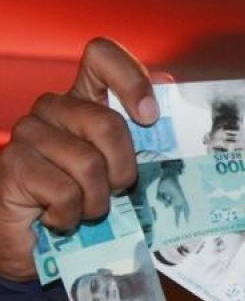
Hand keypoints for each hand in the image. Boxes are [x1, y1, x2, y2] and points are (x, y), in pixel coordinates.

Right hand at [0, 38, 157, 280]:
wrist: (41, 243)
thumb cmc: (90, 201)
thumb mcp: (124, 168)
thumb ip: (146, 135)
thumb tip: (172, 86)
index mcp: (84, 99)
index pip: (101, 56)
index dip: (131, 79)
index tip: (149, 116)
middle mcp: (53, 108)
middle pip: (107, 123)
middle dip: (123, 170)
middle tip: (114, 190)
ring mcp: (28, 134)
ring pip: (88, 164)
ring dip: (97, 201)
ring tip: (85, 209)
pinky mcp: (13, 165)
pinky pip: (64, 192)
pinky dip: (71, 215)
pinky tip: (59, 217)